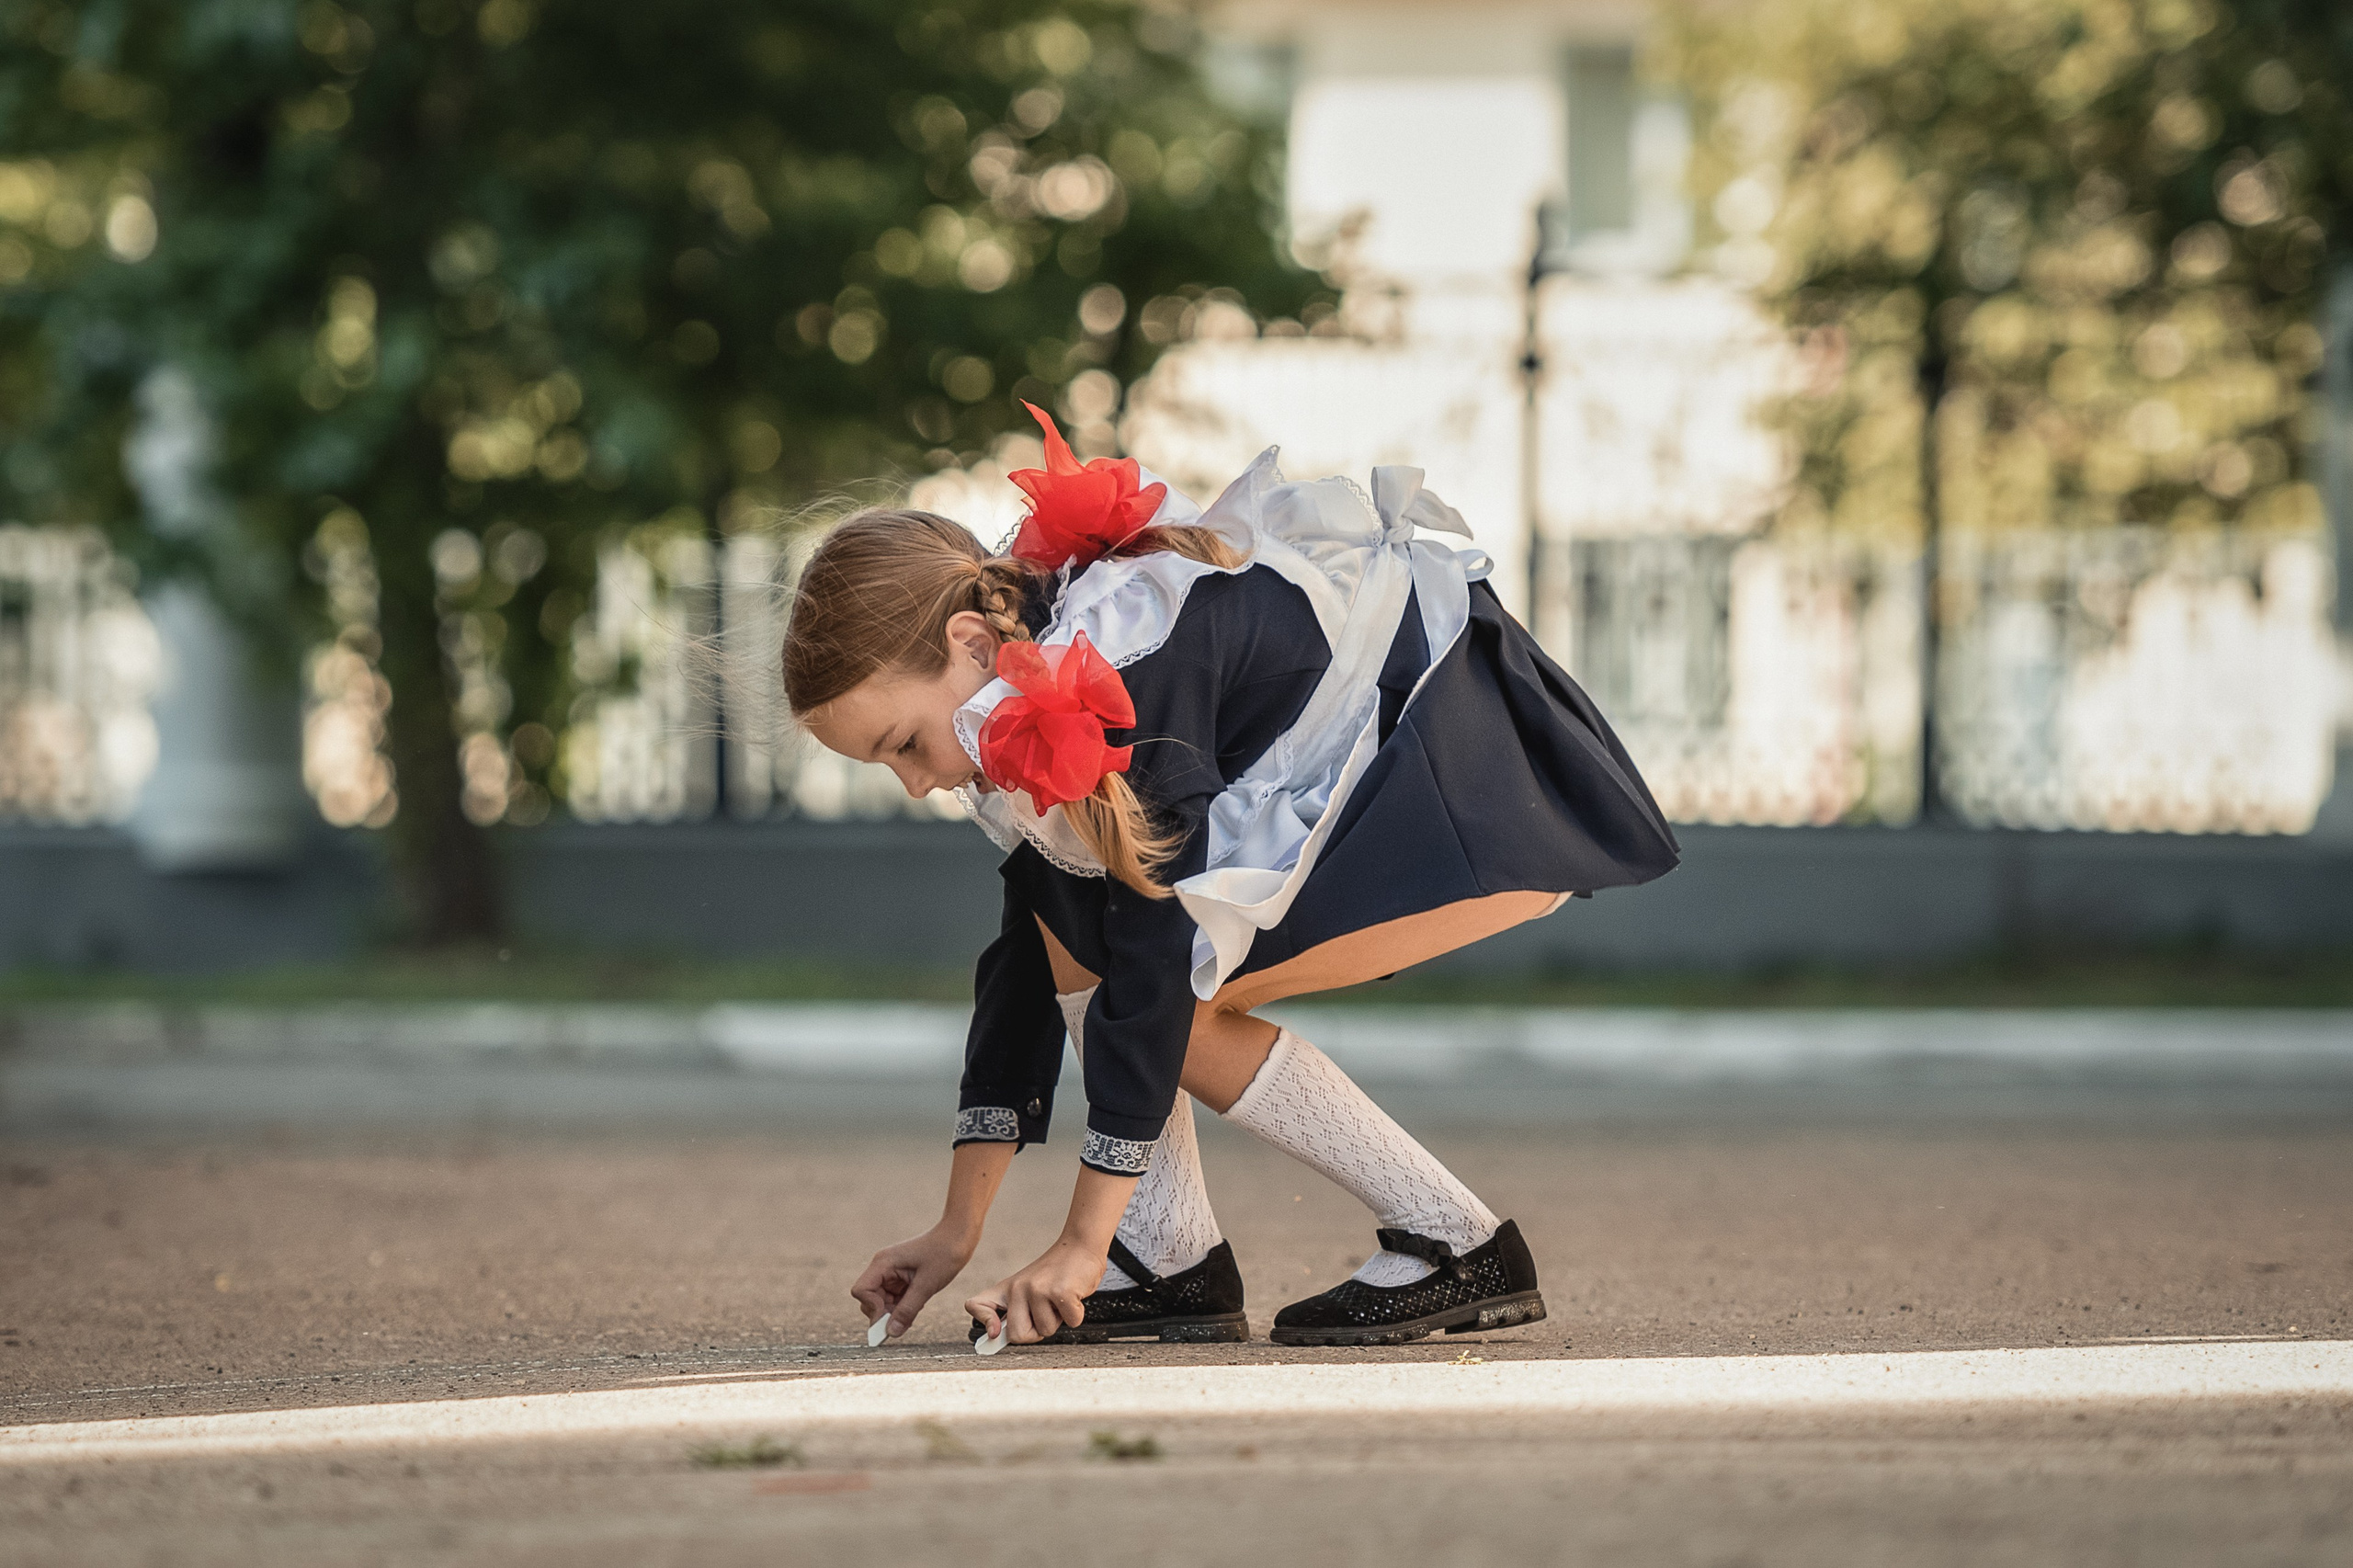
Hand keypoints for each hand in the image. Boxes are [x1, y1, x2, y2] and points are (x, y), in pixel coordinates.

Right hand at [850, 1223, 974, 1339]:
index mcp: (883, 1263)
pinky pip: (893, 1296)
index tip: (890, 1318)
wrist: (959, 1237)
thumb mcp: (926, 1286)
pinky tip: (918, 1302)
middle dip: (884, 1312)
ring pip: (882, 1300)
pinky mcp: (901, 1276)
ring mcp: (892, 1271)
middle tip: (905, 1318)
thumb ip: (907, 1310)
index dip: (873, 1308)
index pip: (861, 1291)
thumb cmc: (944, 1254)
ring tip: (916, 1307)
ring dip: (895, 1310)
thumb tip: (891, 1333)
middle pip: (869, 1298)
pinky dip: (902, 1305)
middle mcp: (883, 1266)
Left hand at [964, 1239, 1106, 1344]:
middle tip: (1047, 1312)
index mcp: (1007, 1288)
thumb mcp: (1029, 1288)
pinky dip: (1076, 1314)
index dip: (983, 1323)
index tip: (995, 1334)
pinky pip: (1070, 1322)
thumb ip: (1015, 1311)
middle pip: (1017, 1336)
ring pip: (1046, 1331)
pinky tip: (1074, 1295)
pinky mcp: (1060, 1291)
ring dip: (1059, 1320)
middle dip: (1037, 1332)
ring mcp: (1038, 1289)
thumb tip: (995, 1337)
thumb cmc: (1057, 1273)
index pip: (975, 1305)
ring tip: (1060, 1298)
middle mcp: (1018, 1288)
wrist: (1081, 1246)